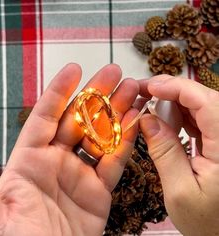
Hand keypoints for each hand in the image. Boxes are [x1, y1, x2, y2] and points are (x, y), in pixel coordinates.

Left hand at [0, 63, 138, 235]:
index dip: (60, 91)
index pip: (46, 116)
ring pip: (101, 136)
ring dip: (117, 112)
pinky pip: (115, 160)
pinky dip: (127, 141)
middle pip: (80, 119)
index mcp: (29, 159)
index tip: (75, 69)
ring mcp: (80, 174)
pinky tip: (136, 121)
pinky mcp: (100, 191)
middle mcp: (56, 160)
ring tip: (133, 90)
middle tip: (114, 72)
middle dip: (97, 94)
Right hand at [138, 75, 218, 235]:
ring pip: (201, 106)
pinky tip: (165, 121)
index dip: (176, 87)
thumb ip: (163, 152)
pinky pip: (200, 118)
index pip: (206, 102)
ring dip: (173, 103)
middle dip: (171, 92)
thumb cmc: (208, 223)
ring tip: (150, 107)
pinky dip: (180, 115)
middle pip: (203, 99)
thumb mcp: (179, 190)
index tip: (149, 87)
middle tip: (143, 93)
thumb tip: (146, 120)